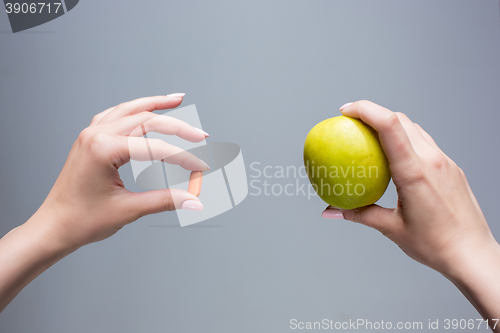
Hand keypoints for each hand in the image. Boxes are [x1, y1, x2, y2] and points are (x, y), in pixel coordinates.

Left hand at [29, 93, 209, 250]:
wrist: (53, 227)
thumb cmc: (81, 220)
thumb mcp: (128, 210)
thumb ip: (165, 201)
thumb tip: (194, 200)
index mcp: (103, 149)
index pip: (156, 148)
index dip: (184, 158)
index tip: (202, 168)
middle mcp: (96, 135)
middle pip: (146, 120)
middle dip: (177, 126)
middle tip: (200, 134)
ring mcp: (90, 134)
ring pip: (130, 110)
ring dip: (155, 104)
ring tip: (176, 99)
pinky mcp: (90, 139)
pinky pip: (116, 115)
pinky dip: (134, 110)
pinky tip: (145, 109)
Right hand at [322, 101, 499, 329]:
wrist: (473, 255)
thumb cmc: (435, 245)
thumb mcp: (391, 228)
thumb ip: (358, 214)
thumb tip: (331, 212)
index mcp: (415, 172)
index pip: (390, 126)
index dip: (365, 110)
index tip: (345, 111)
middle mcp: (433, 160)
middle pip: (400, 119)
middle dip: (373, 112)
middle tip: (350, 121)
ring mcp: (445, 162)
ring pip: (414, 128)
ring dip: (390, 123)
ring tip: (369, 134)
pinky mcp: (451, 168)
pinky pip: (424, 143)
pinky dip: (404, 139)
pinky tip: (393, 156)